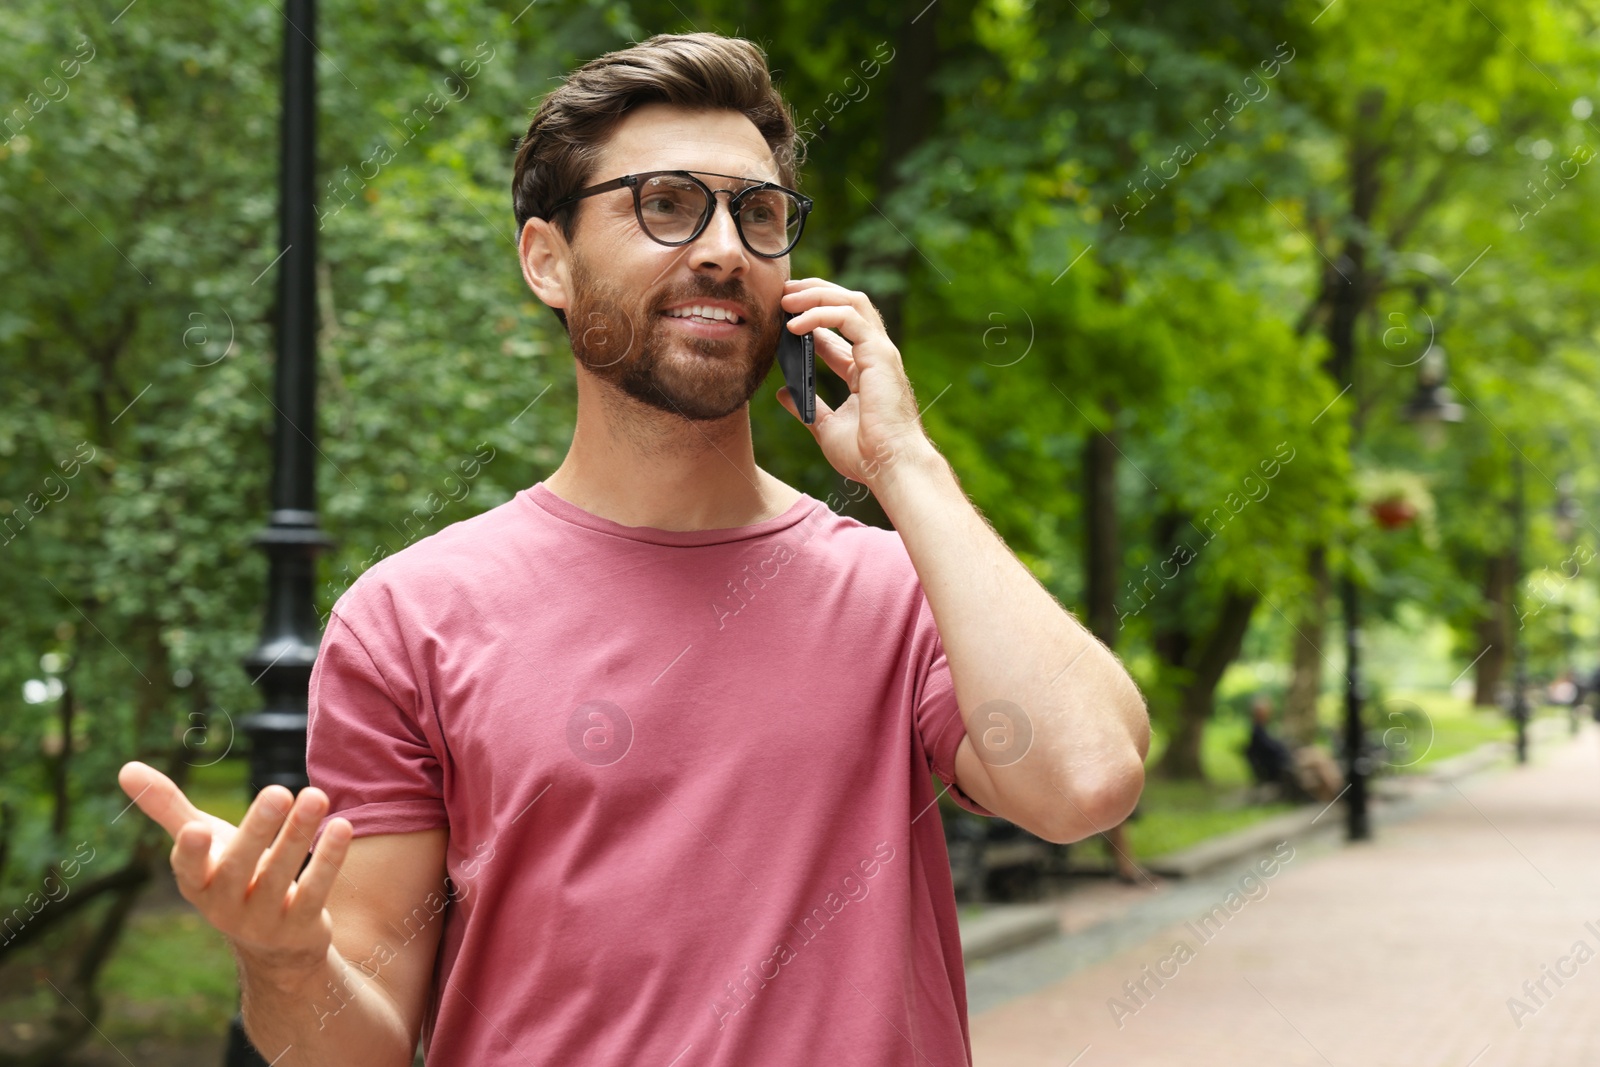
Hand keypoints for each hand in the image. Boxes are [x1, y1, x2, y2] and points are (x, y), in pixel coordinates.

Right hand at [117, 761, 352, 980]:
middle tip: (277, 791)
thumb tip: (124, 768)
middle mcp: (225, 907)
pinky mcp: (300, 927)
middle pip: (240, 867)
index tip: (196, 829)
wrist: (275, 946)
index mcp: (197, 884)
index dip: (191, 853)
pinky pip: (316, 891)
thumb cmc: (232, 876)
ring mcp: (263, 921)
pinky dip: (329, 859)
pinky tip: (342, 826)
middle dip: (258, 830)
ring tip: (315, 795)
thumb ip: (168, 808)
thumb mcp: (203, 845)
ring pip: (281, 875)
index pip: (188, 870)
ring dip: (299, 834)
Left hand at [776, 278, 933, 489]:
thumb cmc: (866, 455)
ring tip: (787, 299)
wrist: (889, 467)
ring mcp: (880, 352)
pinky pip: (849, 318)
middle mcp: (875, 356)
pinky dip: (820, 315)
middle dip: (815, 293)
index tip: (783, 317)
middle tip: (783, 294)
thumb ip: (806, 407)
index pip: (838, 333)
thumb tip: (783, 394)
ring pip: (851, 301)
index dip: (811, 319)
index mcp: (865, 371)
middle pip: (848, 306)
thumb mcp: (826, 428)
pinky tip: (795, 325)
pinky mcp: (879, 354)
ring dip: (817, 295)